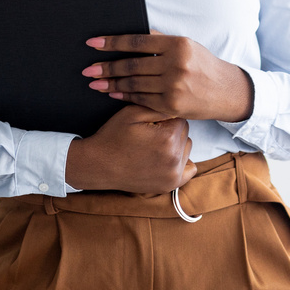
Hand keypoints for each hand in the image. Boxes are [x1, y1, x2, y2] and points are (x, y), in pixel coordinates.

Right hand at [65, 104, 195, 193]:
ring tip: (154, 147)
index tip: (151, 123)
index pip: (180, 117)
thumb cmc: (114, 137)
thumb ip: (158, 106)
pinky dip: (181, 162)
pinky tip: (165, 158)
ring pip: (187, 148)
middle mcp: (174, 157)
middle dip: (171, 130)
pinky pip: (190, 169)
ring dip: (176, 145)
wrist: (99, 165)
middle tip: (151, 135)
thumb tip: (177, 104)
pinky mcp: (170, 184)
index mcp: (168, 136)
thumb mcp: (133, 112)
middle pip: (185, 132)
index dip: (164, 117)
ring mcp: (173, 173)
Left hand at [82, 32, 254, 121]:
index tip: (92, 43)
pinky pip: (142, 99)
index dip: (112, 43)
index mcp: (178, 45)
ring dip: (111, 84)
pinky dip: (125, 96)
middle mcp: (176, 65)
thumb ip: (160, 41)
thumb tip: (131, 35)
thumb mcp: (186, 46)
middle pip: (132, 65)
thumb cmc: (202, 65)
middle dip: (106, 67)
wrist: (224, 91)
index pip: (137, 42)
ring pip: (134, 83)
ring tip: (94, 82)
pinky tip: (112, 93)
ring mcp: (174, 87)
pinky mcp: (171, 105)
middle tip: (88, 69)